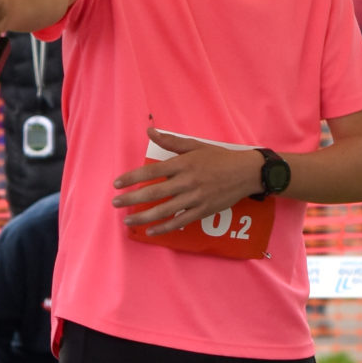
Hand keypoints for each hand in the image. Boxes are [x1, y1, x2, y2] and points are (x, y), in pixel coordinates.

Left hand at [113, 131, 263, 231]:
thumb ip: (171, 141)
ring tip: (127, 221)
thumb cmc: (219, 158)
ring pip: (164, 210)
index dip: (132, 178)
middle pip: (154, 192)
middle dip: (132, 199)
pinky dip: (164, 227)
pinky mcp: (203, 211)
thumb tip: (150, 131)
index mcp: (183, 164)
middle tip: (115, 203)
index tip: (117, 184)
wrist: (246, 173)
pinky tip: (151, 231)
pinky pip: (180, 221)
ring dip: (143, 217)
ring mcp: (195, 198)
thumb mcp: (195, 146)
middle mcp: (187, 182)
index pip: (151, 171)